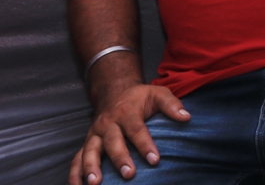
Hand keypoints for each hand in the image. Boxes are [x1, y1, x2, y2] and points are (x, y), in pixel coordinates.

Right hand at [68, 83, 188, 184]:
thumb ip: (172, 104)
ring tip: (95, 184)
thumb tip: (186, 117)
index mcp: (127, 112)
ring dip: (91, 167)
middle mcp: (108, 123)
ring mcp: (94, 134)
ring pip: (90, 151)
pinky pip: (77, 158)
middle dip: (120, 159)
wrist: (114, 92)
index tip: (155, 160)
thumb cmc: (139, 97)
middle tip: (129, 174)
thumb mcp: (158, 93)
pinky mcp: (87, 142)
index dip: (145, 145)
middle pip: (113, 142)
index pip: (137, 130)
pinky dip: (74, 173)